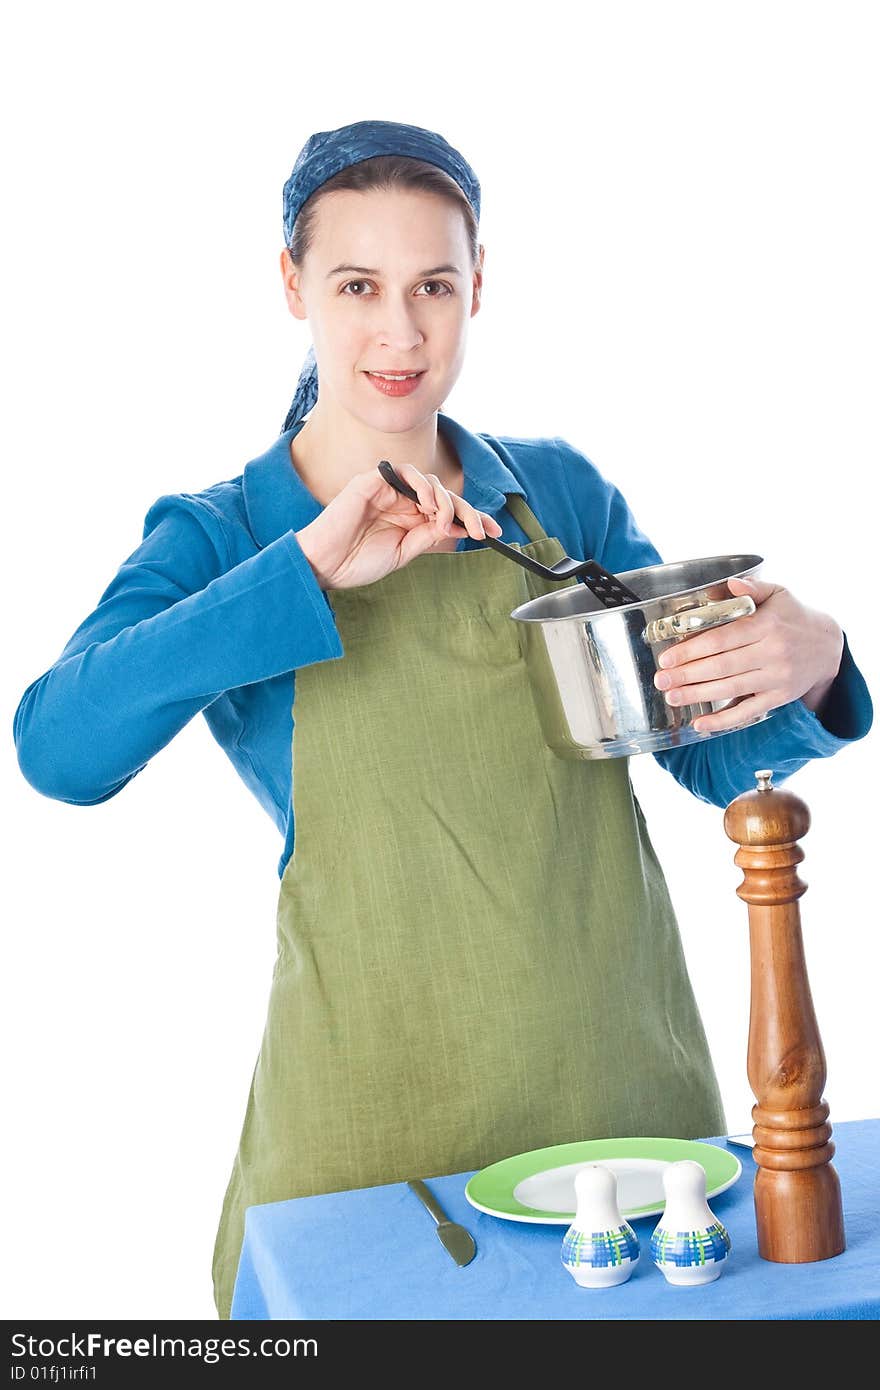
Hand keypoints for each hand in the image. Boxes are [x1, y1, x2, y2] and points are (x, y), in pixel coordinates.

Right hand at [295, 463, 502, 589]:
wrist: (325, 565)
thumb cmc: (356, 562)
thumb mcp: (403, 554)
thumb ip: (427, 537)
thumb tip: (458, 527)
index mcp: (408, 519)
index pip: (447, 513)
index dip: (471, 519)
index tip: (493, 532)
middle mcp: (401, 502)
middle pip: (444, 495)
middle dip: (468, 511)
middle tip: (481, 529)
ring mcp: (387, 490)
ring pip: (429, 482)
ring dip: (446, 501)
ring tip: (444, 522)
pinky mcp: (372, 481)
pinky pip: (405, 472)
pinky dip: (422, 486)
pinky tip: (428, 505)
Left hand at [652, 576, 844, 733]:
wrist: (827, 647)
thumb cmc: (793, 617)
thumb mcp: (778, 594)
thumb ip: (752, 588)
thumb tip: (730, 584)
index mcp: (767, 625)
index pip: (723, 639)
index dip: (693, 649)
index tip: (668, 657)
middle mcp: (773, 653)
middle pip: (722, 666)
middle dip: (687, 675)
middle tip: (661, 679)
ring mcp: (777, 678)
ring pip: (731, 689)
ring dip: (698, 695)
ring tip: (672, 696)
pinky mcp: (779, 698)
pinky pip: (747, 712)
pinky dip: (723, 721)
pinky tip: (700, 723)